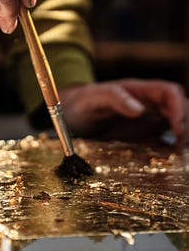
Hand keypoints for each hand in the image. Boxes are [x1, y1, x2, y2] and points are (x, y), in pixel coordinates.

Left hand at [59, 79, 188, 148]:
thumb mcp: (95, 98)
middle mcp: (149, 104)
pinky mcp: (144, 134)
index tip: (176, 128)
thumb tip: (139, 109)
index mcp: (140, 91)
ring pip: (177, 124)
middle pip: (181, 109)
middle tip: (181, 146)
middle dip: (186, 125)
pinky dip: (172, 148)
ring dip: (183, 137)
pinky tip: (172, 160)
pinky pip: (164, 140)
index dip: (179, 109)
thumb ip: (115, 99)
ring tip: (180, 154)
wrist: (72, 115)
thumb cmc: (83, 102)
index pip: (170, 93)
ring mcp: (149, 119)